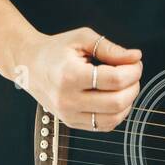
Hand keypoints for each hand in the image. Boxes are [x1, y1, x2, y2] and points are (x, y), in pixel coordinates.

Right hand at [13, 27, 141, 130]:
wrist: (29, 65)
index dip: (133, 71)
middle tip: (132, 73)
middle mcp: (68, 99)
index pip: (115, 80)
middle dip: (134, 86)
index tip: (135, 62)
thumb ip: (109, 48)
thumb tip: (135, 57)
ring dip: (128, 102)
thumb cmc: (55, 50)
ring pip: (113, 119)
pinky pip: (104, 126)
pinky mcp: (72, 123)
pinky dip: (117, 113)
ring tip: (125, 86)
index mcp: (69, 75)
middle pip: (117, 102)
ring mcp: (69, 115)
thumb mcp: (81, 39)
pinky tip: (115, 97)